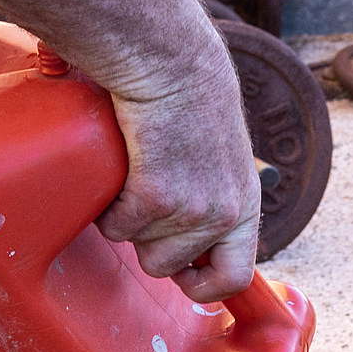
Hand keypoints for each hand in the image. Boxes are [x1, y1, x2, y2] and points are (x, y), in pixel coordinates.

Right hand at [90, 47, 261, 302]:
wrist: (172, 65)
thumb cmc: (191, 102)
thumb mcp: (223, 160)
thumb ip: (215, 199)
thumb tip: (193, 243)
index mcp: (244, 207)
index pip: (234, 278)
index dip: (202, 285)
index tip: (180, 271)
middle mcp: (224, 215)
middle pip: (170, 268)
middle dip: (148, 241)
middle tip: (146, 197)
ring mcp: (192, 210)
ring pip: (139, 249)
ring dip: (127, 221)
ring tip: (136, 176)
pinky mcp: (156, 197)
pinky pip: (116, 226)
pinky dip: (108, 204)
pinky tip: (120, 170)